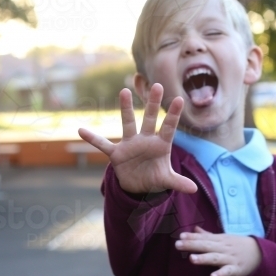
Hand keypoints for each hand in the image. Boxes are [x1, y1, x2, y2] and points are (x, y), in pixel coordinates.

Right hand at [78, 84, 197, 194]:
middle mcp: (145, 140)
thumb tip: (194, 189)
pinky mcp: (116, 154)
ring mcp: (130, 144)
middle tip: (158, 86)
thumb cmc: (154, 178)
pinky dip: (93, 139)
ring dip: (126, 109)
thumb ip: (179, 182)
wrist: (137, 186)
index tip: (180, 99)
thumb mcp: (166, 181)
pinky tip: (81, 130)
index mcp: (160, 145)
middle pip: (149, 119)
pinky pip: (103, 145)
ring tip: (124, 91)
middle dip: (152, 104)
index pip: (168, 128)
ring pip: (128, 123)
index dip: (173, 115)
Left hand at [175, 226, 261, 275]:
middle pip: (206, 246)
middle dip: (192, 245)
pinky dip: (220, 274)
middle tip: (178, 244)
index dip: (191, 237)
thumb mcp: (224, 238)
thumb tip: (194, 229)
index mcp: (220, 240)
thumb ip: (208, 235)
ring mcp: (230, 258)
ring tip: (192, 259)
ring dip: (204, 258)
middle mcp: (223, 248)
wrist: (260, 253)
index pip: (203, 238)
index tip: (179, 236)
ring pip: (215, 258)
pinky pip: (227, 272)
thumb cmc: (238, 245)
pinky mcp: (236, 269)